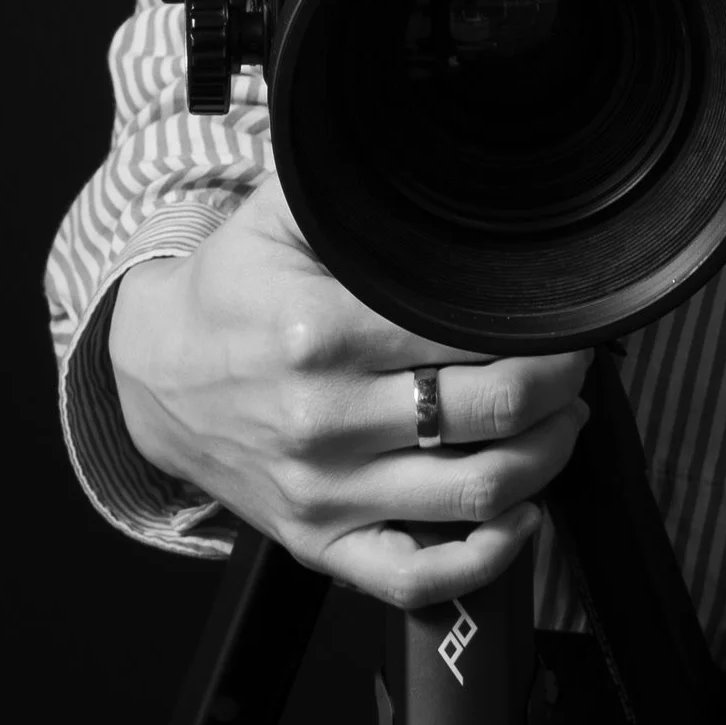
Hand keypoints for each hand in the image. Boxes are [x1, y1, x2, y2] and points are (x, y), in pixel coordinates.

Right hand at [105, 170, 591, 609]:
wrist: (151, 375)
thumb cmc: (231, 292)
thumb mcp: (284, 214)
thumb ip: (365, 186)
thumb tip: (447, 146)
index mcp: (323, 332)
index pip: (476, 332)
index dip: (541, 322)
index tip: (562, 309)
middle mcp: (327, 421)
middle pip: (497, 411)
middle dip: (563, 381)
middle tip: (574, 359)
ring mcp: (324, 493)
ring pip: (479, 493)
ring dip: (548, 454)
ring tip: (559, 419)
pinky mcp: (319, 544)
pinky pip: (417, 577)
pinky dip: (487, 557)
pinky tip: (519, 512)